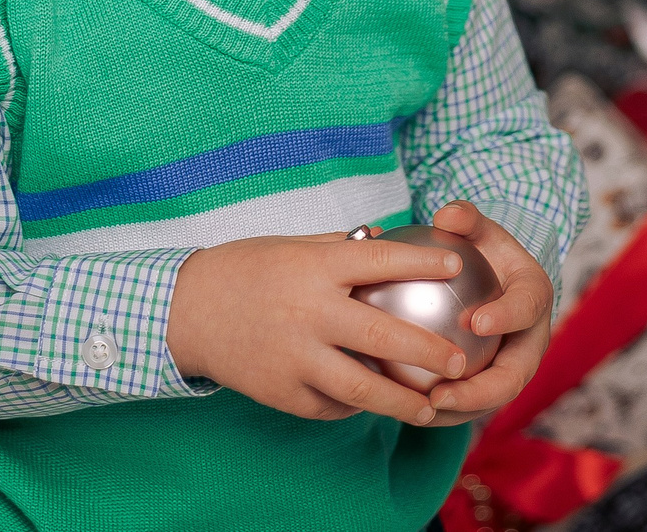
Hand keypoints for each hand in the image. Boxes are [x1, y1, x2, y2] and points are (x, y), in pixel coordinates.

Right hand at [167, 232, 479, 425]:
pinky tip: (372, 405)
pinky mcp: (281, 392)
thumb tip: (390, 239)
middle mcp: (308, 312)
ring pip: (362, 388)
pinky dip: (355, 406)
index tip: (458, 266)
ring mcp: (294, 356)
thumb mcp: (292, 246)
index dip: (424, 262)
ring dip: (403, 401)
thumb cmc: (246, 271)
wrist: (186, 310)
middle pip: (383, 337)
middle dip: (429, 352)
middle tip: (459, 361)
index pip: (381, 260)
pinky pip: (330, 405)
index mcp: (314, 267)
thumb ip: (340, 248)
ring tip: (430, 406)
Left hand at [423, 201, 553, 420]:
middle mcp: (529, 343)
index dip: (508, 317)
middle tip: (441, 393)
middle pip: (513, 377)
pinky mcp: (489, 387)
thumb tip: (446, 214)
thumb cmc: (482, 252)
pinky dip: (439, 411)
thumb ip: (466, 219)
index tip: (477, 321)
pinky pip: (467, 405)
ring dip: (456, 411)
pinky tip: (402, 407)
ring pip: (488, 401)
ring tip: (419, 411)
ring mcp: (512, 369)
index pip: (526, 309)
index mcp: (533, 299)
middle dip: (481, 392)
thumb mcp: (478, 230)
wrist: (493, 284)